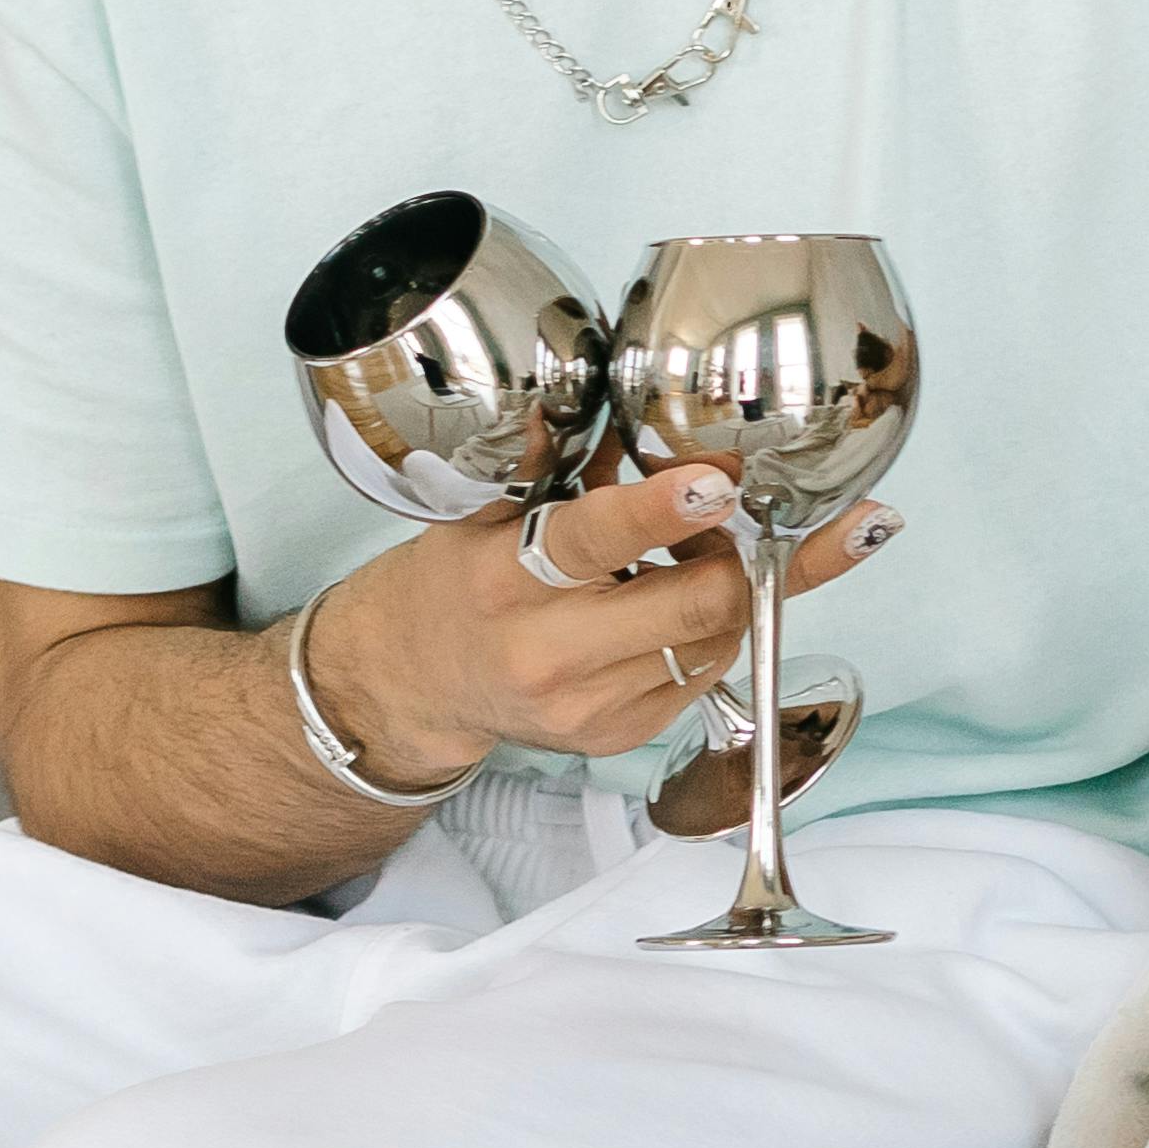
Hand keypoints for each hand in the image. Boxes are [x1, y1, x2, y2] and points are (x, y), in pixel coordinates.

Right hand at [297, 460, 755, 781]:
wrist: (418, 681)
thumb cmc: (462, 582)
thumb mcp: (486, 510)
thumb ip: (561, 462)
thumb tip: (634, 412)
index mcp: (508, 577)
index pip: (599, 538)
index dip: (667, 509)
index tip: (717, 483)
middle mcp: (549, 651)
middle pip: (694, 605)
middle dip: (730, 555)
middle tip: (718, 524)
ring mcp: (590, 704)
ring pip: (715, 640)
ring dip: (724, 593)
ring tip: (687, 564)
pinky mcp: (620, 734)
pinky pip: (706, 674)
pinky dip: (707, 634)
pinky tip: (669, 611)